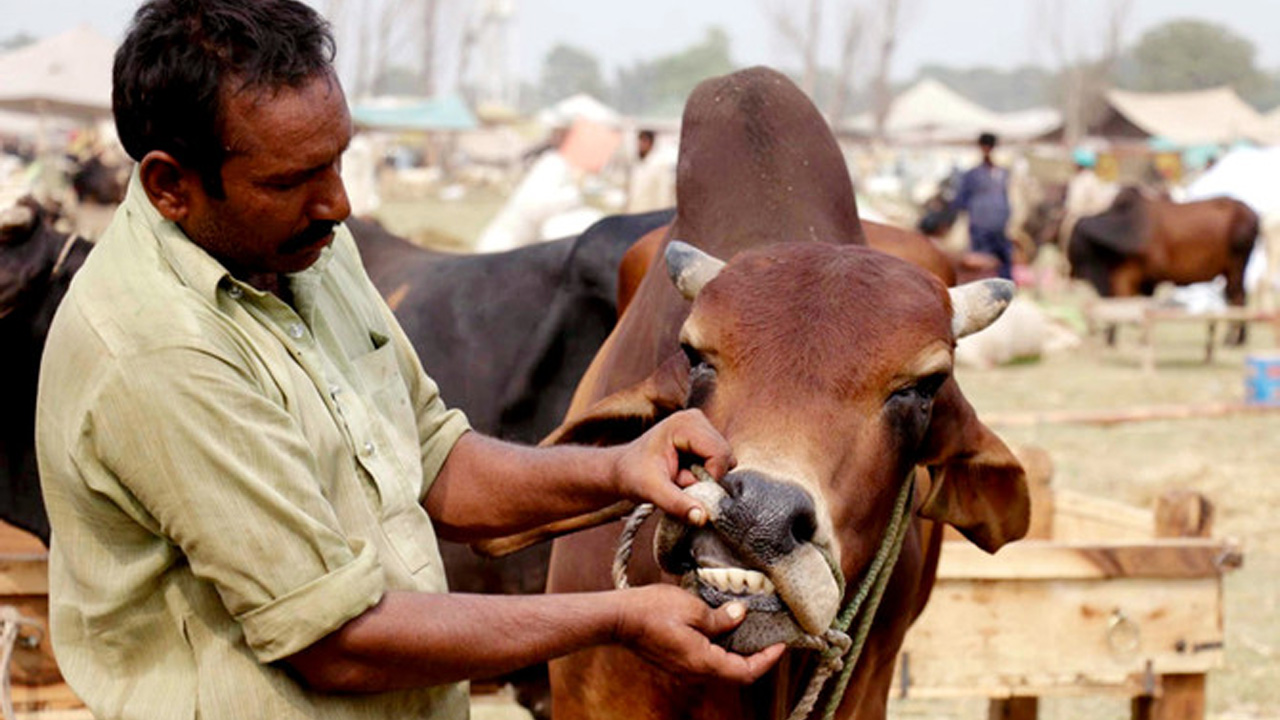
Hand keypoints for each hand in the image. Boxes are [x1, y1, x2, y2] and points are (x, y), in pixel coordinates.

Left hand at [613, 409, 733, 526]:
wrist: (622, 470)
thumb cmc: (633, 476)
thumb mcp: (652, 491)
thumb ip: (677, 503)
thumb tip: (703, 518)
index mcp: (685, 424)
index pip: (720, 454)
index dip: (710, 477)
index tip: (685, 486)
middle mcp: (697, 419)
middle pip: (725, 456)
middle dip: (707, 477)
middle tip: (678, 481)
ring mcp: (701, 427)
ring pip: (725, 462)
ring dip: (705, 478)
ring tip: (679, 477)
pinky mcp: (704, 439)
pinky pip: (719, 464)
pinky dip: (704, 475)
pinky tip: (683, 473)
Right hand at [614, 585, 783, 682]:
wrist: (618, 619)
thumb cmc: (652, 611)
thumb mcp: (693, 608)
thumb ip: (720, 617)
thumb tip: (741, 616)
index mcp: (704, 662)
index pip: (746, 671)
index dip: (767, 660)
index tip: (781, 644)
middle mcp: (695, 671)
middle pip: (735, 673)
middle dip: (756, 657)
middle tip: (770, 636)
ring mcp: (684, 668)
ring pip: (721, 667)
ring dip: (738, 651)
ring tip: (750, 629)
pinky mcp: (676, 660)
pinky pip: (706, 660)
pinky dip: (721, 648)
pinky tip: (723, 628)